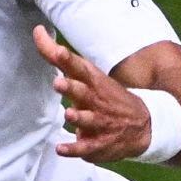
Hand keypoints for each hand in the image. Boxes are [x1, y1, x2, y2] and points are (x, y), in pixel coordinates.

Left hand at [36, 25, 150, 160]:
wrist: (144, 124)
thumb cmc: (104, 94)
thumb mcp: (86, 73)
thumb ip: (57, 56)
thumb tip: (36, 31)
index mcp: (93, 82)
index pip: (80, 68)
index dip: (68, 60)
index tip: (58, 51)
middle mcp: (97, 100)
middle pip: (84, 92)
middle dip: (72, 88)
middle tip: (58, 83)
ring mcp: (101, 122)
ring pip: (89, 120)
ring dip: (79, 117)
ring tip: (69, 114)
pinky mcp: (100, 143)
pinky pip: (87, 147)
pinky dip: (74, 149)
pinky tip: (61, 149)